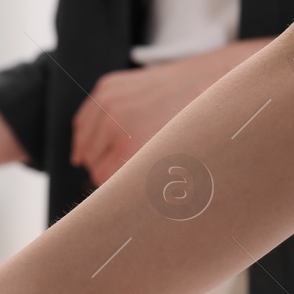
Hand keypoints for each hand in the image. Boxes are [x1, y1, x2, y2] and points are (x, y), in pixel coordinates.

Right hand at [69, 42, 264, 186]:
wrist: (210, 81)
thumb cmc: (197, 125)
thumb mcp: (176, 162)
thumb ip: (146, 184)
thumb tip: (129, 211)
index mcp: (132, 143)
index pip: (102, 178)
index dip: (112, 187)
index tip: (121, 190)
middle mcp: (116, 121)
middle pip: (90, 160)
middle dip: (102, 169)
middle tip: (120, 174)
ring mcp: (109, 100)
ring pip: (83, 141)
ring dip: (92, 153)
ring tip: (105, 162)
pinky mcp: (108, 86)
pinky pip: (83, 120)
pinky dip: (86, 133)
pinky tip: (94, 145)